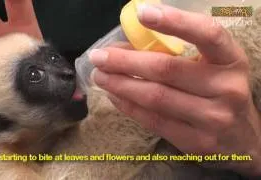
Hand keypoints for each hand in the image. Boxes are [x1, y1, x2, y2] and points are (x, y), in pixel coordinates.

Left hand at [90, 4, 260, 175]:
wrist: (243, 139)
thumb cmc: (219, 93)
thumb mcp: (211, 67)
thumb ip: (177, 54)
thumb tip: (126, 47)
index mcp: (231, 60)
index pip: (207, 34)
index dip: (175, 21)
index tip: (143, 13)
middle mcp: (226, 88)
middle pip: (166, 69)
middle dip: (125, 61)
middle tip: (99, 57)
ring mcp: (212, 118)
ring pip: (155, 97)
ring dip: (120, 84)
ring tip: (100, 76)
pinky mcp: (196, 141)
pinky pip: (153, 120)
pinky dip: (128, 106)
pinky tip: (114, 96)